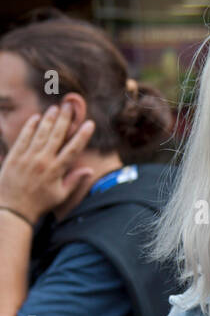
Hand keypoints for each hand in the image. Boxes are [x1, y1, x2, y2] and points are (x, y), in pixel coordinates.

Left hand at [0, 105, 95, 222]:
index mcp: (56, 171)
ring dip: (49, 119)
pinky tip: (36, 118)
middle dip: (65, 120)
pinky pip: (24, 137)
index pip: (73, 149)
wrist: (13, 209)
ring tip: (55, 108)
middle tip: (70, 106)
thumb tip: (89, 170)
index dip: (82, 135)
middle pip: (57, 136)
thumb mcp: (60, 195)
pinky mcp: (15, 156)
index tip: (89, 123)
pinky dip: (30, 127)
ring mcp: (28, 157)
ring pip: (41, 133)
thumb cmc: (39, 204)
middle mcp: (43, 161)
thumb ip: (74, 181)